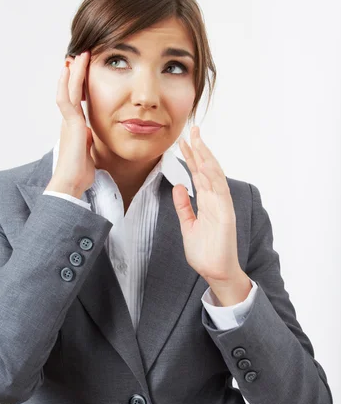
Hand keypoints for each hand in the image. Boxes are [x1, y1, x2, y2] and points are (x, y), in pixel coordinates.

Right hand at [45, 51, 94, 197]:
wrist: (71, 182)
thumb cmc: (79, 173)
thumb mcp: (89, 154)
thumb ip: (90, 143)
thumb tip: (93, 140)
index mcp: (76, 129)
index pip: (78, 102)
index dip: (81, 88)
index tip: (85, 75)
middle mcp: (70, 122)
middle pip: (72, 92)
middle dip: (76, 75)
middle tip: (81, 57)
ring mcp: (69, 121)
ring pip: (70, 90)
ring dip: (74, 73)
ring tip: (78, 56)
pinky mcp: (70, 123)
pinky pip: (68, 98)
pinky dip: (68, 83)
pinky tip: (70, 70)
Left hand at [172, 126, 240, 283]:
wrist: (215, 272)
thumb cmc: (205, 253)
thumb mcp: (188, 226)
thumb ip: (184, 207)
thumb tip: (178, 187)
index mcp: (207, 203)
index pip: (199, 175)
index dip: (191, 158)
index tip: (183, 142)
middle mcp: (215, 201)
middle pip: (207, 170)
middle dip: (199, 150)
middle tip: (192, 130)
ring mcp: (222, 206)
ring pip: (215, 176)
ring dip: (206, 157)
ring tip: (198, 139)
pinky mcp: (226, 214)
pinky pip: (220, 192)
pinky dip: (213, 176)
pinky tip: (206, 163)